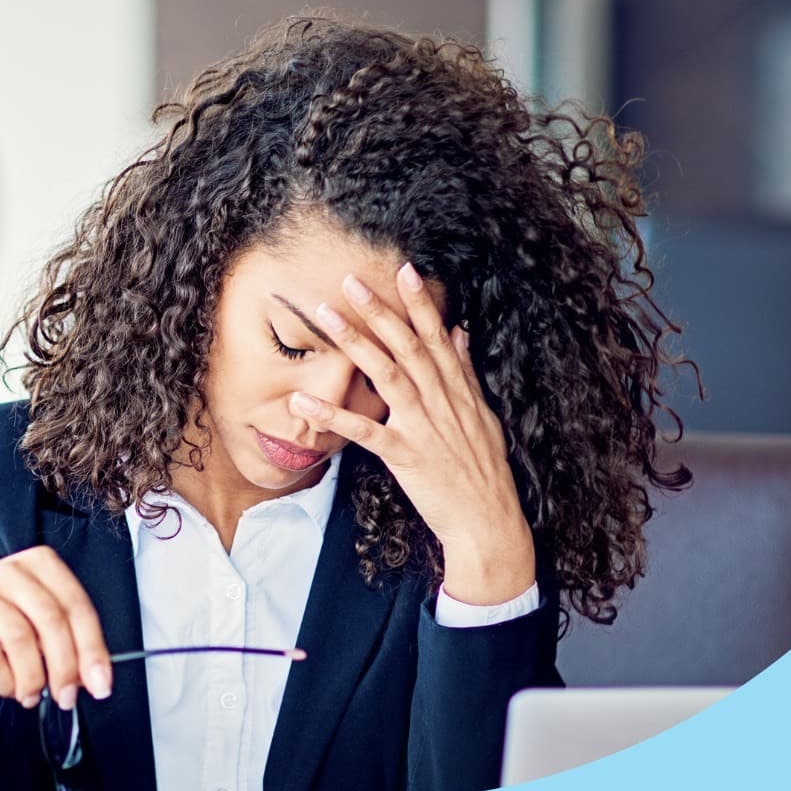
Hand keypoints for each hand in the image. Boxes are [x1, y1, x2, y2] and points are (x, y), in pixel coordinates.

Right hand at [0, 546, 113, 709]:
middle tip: (67, 698)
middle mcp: (10, 570)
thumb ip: (68, 641)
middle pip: (51, 620)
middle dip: (65, 667)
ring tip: (33, 696)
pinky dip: (6, 682)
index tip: (101, 684)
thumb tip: (93, 678)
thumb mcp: (38, 621)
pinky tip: (9, 689)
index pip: (76, 605)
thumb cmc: (2, 624)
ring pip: (21, 639)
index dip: (92, 648)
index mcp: (40, 564)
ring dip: (33, 679)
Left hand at [287, 263, 534, 604]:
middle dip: (379, 311)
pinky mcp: (405, 456)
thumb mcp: (483, 415)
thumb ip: (466, 372)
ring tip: (325, 317)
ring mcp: (423, 427)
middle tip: (350, 281)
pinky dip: (332, 415)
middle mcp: (441, 402)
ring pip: (386, 376)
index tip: (403, 268)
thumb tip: (460, 331)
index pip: (437, 335)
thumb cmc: (483, 470)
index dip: (420, 302)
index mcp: (458, 390)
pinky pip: (363, 432)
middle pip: (407, 346)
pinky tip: (302, 401)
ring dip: (354, 343)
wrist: (488, 521)